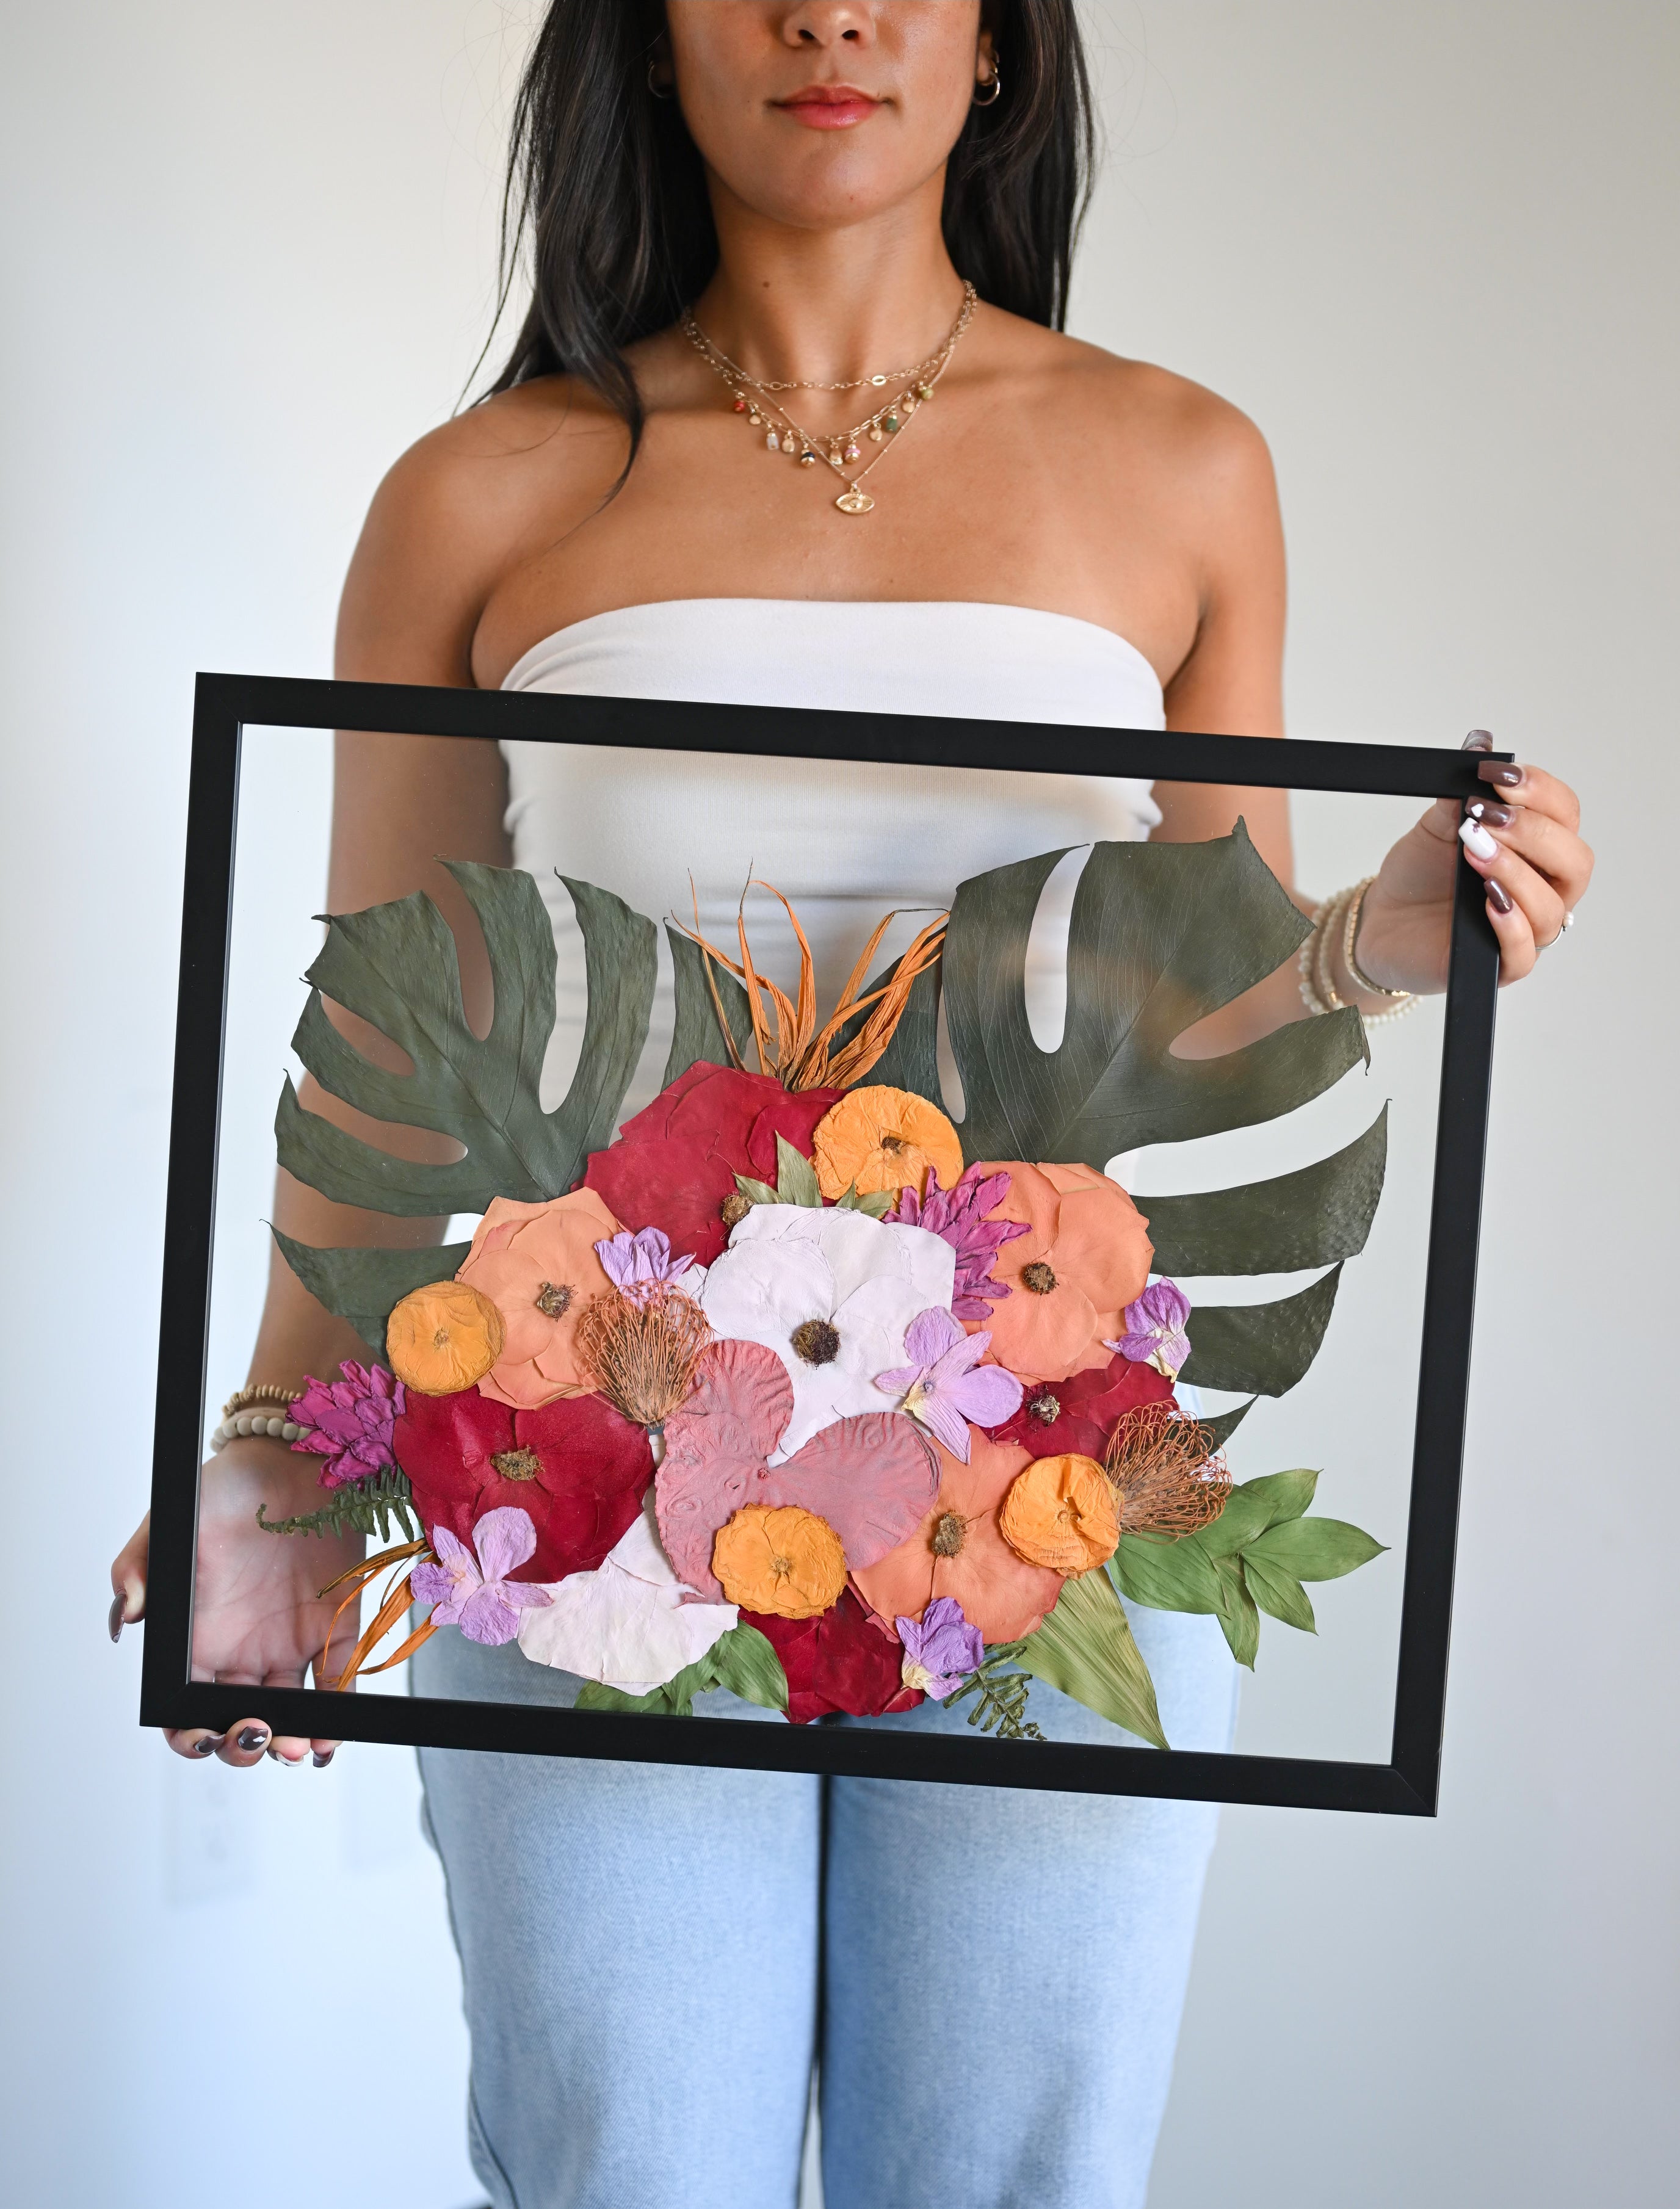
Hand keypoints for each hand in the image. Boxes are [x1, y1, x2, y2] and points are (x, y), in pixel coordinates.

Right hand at [110, 1439, 364, 1768]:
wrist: (294, 1456)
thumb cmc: (225, 1487)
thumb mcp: (172, 1520)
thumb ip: (137, 1568)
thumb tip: (125, 1617)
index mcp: (196, 1634)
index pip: (185, 1702)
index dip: (189, 1731)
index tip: (201, 1735)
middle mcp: (240, 1648)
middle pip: (235, 1719)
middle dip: (241, 1743)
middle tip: (253, 1735)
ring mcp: (287, 1641)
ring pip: (286, 1713)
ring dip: (289, 1741)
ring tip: (296, 1745)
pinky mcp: (333, 1628)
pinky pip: (336, 1683)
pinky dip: (336, 1715)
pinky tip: (330, 1736)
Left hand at [1352, 735, 1592, 992]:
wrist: (1380, 920)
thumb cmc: (1419, 874)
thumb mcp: (1436, 826)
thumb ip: (1461, 793)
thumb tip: (1480, 743)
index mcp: (1538, 848)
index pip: (1565, 815)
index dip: (1540, 792)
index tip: (1498, 776)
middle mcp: (1543, 888)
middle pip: (1574, 861)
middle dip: (1534, 834)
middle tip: (1487, 817)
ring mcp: (1525, 929)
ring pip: (1551, 908)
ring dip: (1515, 874)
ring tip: (1474, 853)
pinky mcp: (1498, 966)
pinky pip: (1524, 953)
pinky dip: (1510, 925)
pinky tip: (1487, 901)